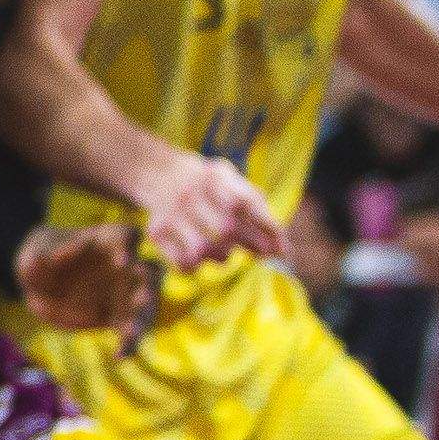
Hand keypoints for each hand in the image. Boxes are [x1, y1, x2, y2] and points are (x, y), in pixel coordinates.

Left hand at [12, 219, 156, 341]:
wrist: (39, 288)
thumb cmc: (40, 259)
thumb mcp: (35, 254)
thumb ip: (48, 253)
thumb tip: (65, 251)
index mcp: (106, 241)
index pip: (127, 236)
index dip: (129, 246)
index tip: (122, 259)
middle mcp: (124, 265)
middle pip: (149, 270)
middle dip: (150, 283)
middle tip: (144, 297)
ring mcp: (125, 292)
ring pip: (146, 304)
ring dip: (144, 317)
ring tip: (132, 333)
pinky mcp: (120, 316)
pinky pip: (131, 331)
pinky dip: (130, 343)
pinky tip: (121, 356)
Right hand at [132, 151, 287, 277]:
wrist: (158, 172)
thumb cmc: (208, 184)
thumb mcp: (232, 182)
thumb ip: (257, 209)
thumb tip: (282, 250)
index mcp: (214, 177)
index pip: (245, 203)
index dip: (266, 228)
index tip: (280, 247)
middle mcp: (190, 193)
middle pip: (226, 229)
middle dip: (251, 245)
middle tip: (259, 252)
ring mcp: (171, 214)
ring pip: (203, 249)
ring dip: (223, 257)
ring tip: (226, 253)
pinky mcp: (156, 232)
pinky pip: (182, 262)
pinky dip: (196, 267)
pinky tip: (201, 258)